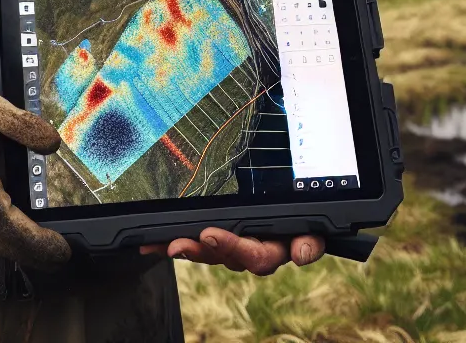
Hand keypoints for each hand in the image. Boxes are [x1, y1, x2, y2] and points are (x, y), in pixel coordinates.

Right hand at [0, 82, 72, 268]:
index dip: (31, 239)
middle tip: (62, 258)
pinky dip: (5, 242)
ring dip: (18, 252)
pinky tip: (24, 242)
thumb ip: (22, 124)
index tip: (59, 247)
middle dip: (30, 254)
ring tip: (49, 255)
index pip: (3, 220)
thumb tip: (52, 144)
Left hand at [140, 227, 323, 273]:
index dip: (233, 247)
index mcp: (275, 248)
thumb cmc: (304, 219)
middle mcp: (251, 251)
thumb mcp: (313, 226)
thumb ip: (310, 240)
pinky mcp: (216, 239)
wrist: (298, 207)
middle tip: (180, 241)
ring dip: (186, 248)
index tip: (210, 234)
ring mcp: (232, 247)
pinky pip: (194, 244)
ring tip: (166, 244)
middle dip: (200, 249)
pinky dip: (173, 243)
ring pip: (207, 253)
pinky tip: (152, 245)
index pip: (257, 255)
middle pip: (224, 256)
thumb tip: (300, 254)